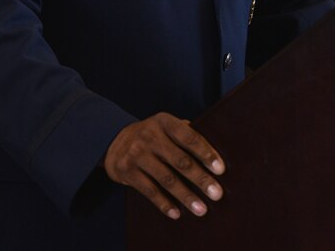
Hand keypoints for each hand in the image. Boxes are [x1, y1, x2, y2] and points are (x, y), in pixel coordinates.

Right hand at [104, 113, 225, 219]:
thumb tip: (214, 154)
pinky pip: (149, 191)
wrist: (114, 142)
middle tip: (217, 194)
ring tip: (202, 209)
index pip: (189, 137)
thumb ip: (186, 134)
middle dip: (200, 179)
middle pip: (180, 161)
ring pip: (166, 179)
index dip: (206, 153)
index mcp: (164, 121)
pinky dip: (164, 204)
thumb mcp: (166, 127)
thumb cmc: (152, 136)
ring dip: (186, 196)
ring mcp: (137, 154)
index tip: (220, 169)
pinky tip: (177, 214)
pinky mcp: (127, 171)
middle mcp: (149, 136)